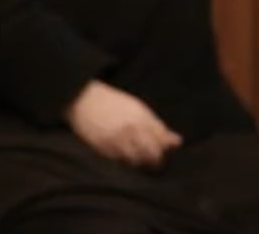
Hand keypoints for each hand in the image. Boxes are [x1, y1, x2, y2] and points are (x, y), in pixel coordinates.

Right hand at [66, 80, 181, 168]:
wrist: (80, 98)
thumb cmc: (110, 101)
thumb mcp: (137, 108)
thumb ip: (157, 126)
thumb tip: (177, 142)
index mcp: (141, 118)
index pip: (161, 142)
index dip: (163, 148)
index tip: (160, 149)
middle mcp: (131, 130)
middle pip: (152, 155)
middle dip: (154, 159)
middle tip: (151, 159)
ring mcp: (116, 139)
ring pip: (136, 161)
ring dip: (138, 161)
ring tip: (134, 156)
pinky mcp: (102, 147)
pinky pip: (119, 161)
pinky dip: (122, 160)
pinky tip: (119, 152)